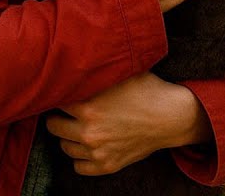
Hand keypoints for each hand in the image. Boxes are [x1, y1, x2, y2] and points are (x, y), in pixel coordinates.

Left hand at [46, 72, 212, 175]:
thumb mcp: (121, 73)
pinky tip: (88, 145)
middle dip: (59, 117)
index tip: (63, 93)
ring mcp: (97, 151)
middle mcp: (89, 131)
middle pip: (53, 126)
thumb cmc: (147, 91)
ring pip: (64, 146)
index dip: (59, 95)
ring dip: (69, 136)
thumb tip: (74, 58)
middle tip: (70, 111)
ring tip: (80, 127)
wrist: (171, 117)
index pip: (55, 102)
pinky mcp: (106, 165)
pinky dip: (81, 157)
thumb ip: (96, 71)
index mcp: (88, 106)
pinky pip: (78, 166)